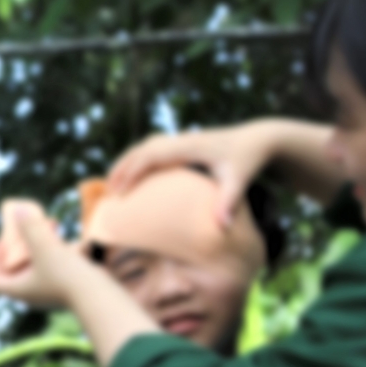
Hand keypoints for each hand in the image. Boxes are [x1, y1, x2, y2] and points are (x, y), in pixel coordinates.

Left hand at [0, 200, 86, 308]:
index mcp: (19, 290)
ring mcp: (49, 290)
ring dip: (42, 243)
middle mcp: (32, 293)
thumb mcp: (45, 247)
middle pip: (15, 267)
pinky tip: (71, 238)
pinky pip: (56, 266)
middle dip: (22, 244)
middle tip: (30, 226)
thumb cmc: (67, 275)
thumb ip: (31, 228)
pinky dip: (59, 251)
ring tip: (52, 225)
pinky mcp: (67, 286)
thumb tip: (18, 210)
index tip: (6, 241)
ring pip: (37, 264)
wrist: (99, 295)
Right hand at [107, 123, 276, 227]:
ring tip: (110, 186)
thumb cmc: (248, 161)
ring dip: (125, 163)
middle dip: (121, 169)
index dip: (133, 171)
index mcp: (192, 145)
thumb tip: (221, 228)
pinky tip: (130, 177)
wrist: (259, 138)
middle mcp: (182, 139)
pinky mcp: (182, 144)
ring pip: (144, 147)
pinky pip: (152, 150)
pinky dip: (136, 162)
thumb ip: (228, 202)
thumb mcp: (240, 180)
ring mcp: (181, 140)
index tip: (119, 192)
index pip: (153, 154)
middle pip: (142, 148)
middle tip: (105, 193)